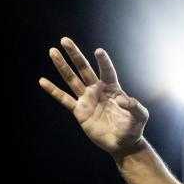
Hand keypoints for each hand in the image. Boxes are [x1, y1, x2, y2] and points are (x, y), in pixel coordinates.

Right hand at [39, 38, 148, 159]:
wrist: (122, 144)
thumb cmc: (133, 128)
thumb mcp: (141, 116)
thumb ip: (135, 106)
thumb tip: (121, 99)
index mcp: (112, 88)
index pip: (107, 71)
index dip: (103, 62)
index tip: (99, 51)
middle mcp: (97, 90)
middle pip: (84, 69)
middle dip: (75, 55)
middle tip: (65, 40)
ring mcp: (87, 99)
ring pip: (72, 79)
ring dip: (62, 66)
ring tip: (53, 51)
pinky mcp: (79, 111)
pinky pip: (64, 99)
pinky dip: (54, 91)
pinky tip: (42, 81)